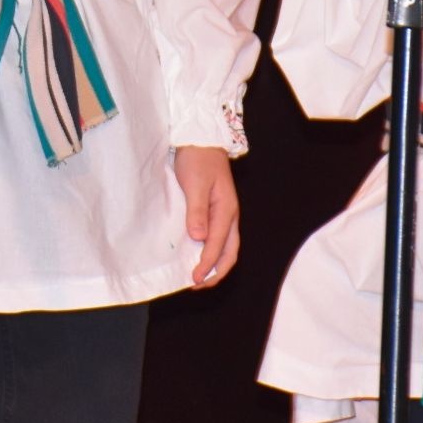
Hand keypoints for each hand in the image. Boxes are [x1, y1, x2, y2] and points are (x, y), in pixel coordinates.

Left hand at [175, 146, 239, 287]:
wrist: (199, 138)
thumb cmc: (197, 159)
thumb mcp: (195, 184)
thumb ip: (197, 211)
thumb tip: (199, 238)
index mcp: (227, 210)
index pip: (218, 245)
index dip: (206, 264)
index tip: (194, 279)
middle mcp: (228, 215)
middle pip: (229, 252)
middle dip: (215, 271)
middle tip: (197, 284)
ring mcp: (223, 213)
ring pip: (225, 246)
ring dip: (213, 264)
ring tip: (198, 276)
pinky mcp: (214, 209)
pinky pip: (216, 237)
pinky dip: (210, 251)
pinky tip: (196, 255)